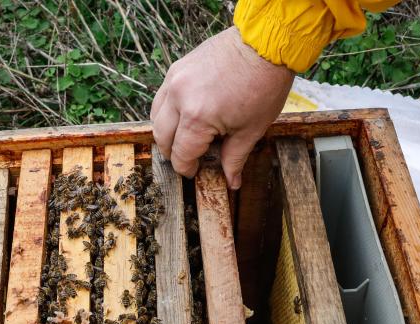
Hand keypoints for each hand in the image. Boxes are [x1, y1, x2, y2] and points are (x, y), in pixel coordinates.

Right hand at [150, 26, 294, 188]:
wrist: (263, 45)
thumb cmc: (263, 85)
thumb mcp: (252, 129)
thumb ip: (235, 158)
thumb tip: (232, 182)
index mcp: (198, 118)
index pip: (181, 154)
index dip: (187, 168)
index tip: (195, 171)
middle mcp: (179, 98)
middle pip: (162, 137)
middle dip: (173, 153)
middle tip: (189, 157)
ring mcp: (175, 80)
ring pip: (156, 117)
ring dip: (166, 132)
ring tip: (184, 138)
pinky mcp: (177, 68)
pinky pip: (162, 96)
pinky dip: (168, 111)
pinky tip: (183, 116)